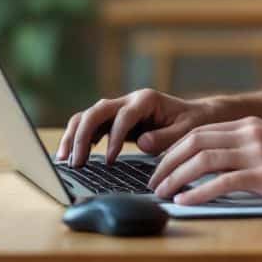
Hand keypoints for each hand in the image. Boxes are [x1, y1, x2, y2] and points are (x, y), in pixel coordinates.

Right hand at [55, 89, 226, 166]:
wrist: (197, 115)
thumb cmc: (194, 123)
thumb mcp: (186, 132)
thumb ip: (166, 137)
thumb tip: (142, 143)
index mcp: (146, 99)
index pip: (122, 115)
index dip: (113, 137)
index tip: (109, 160)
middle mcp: (129, 100)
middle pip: (97, 111)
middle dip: (83, 135)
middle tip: (76, 161)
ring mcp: (119, 108)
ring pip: (88, 116)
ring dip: (74, 136)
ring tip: (64, 159)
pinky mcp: (114, 120)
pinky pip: (91, 125)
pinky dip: (79, 137)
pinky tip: (72, 155)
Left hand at [148, 116, 261, 208]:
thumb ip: (246, 150)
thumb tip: (216, 168)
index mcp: (249, 126)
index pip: (198, 133)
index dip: (173, 150)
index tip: (159, 167)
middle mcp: (250, 134)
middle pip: (193, 142)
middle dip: (167, 163)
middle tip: (152, 182)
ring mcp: (258, 154)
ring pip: (203, 160)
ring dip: (176, 177)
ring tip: (162, 193)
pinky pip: (223, 182)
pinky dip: (198, 192)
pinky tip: (185, 202)